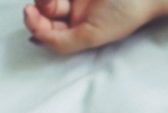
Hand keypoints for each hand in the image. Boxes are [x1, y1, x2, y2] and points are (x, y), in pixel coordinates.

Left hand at [23, 0, 157, 53]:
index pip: (47, 30)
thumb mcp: (93, 36)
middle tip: (52, 2)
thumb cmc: (126, 13)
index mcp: (80, 30)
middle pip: (43, 11)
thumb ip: (62, 43)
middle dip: (41, 7)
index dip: (34, 24)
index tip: (30, 13)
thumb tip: (35, 37)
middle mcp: (75, 12)